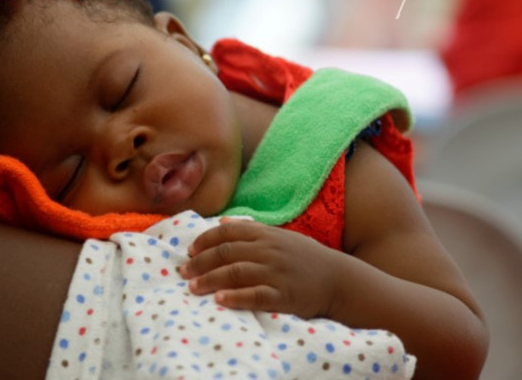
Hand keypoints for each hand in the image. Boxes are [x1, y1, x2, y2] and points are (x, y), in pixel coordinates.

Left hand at [180, 218, 342, 318]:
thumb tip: (221, 221)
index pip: (227, 232)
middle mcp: (269, 250)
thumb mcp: (279, 236)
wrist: (339, 279)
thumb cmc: (304, 258)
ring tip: (193, 287)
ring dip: (211, 279)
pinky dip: (236, 297)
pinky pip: (256, 295)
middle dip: (201, 262)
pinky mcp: (284, 295)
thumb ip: (250, 229)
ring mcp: (277, 272)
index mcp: (266, 235)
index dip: (205, 240)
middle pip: (226, 253)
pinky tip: (220, 300)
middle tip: (183, 271)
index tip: (190, 250)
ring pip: (236, 273)